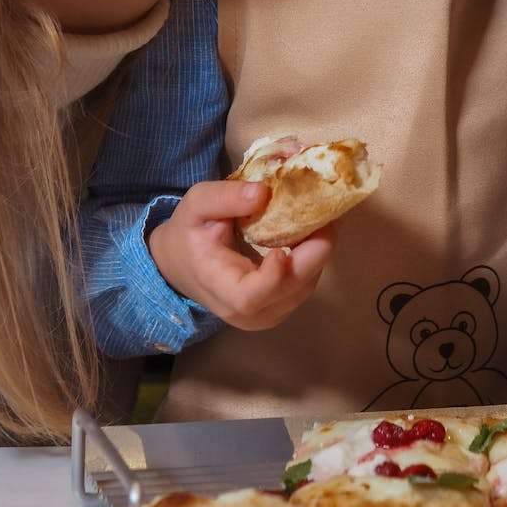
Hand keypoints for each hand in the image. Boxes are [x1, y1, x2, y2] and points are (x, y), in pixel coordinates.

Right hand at [147, 181, 333, 330]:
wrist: (181, 262)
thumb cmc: (188, 233)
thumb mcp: (196, 205)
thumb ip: (225, 197)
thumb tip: (263, 192)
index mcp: (220, 288)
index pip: (250, 298)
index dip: (273, 277)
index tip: (281, 248)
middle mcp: (246, 312)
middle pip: (290, 291)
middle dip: (313, 251)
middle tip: (325, 213)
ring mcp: (267, 314)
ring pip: (305, 287)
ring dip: (318, 252)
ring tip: (321, 216)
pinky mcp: (279, 307)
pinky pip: (306, 284)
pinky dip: (314, 258)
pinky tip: (312, 231)